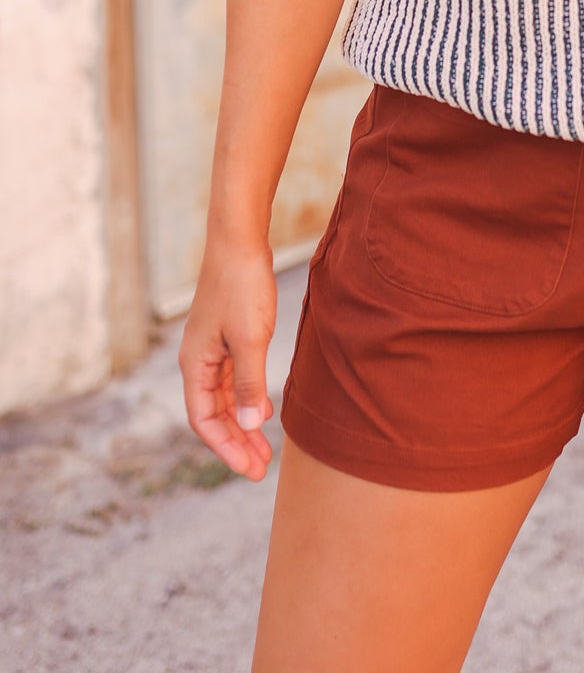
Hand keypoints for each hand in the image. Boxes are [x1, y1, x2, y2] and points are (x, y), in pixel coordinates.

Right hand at [179, 234, 277, 479]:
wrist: (239, 240)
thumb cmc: (242, 285)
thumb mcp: (250, 338)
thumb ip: (249, 382)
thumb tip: (249, 424)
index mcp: (194, 364)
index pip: (204, 421)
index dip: (227, 448)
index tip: (251, 470)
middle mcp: (196, 360)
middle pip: (213, 414)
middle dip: (236, 442)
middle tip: (261, 469)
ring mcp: (210, 348)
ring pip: (223, 398)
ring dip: (242, 424)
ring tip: (264, 449)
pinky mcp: (226, 336)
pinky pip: (231, 379)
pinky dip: (245, 398)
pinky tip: (262, 410)